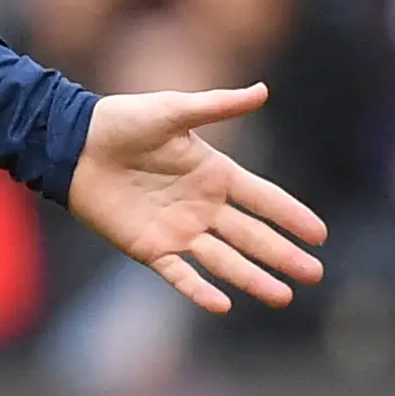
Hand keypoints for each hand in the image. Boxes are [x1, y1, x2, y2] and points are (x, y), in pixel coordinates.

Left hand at [68, 84, 326, 314]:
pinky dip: (199, 290)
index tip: (320, 235)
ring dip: (253, 278)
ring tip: (283, 297)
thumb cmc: (122, 122)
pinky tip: (222, 304)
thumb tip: (262, 91)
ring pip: (224, 261)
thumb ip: (216, 107)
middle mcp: (203, 206)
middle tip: (314, 274)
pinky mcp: (149, 247)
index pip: (264, 199)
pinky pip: (179, 274)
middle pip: (252, 236)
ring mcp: (178, 229)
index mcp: (215, 173)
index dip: (291, 216)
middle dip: (283, 255)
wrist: (74, 146)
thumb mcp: (172, 111)